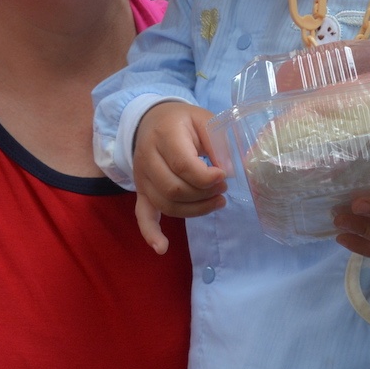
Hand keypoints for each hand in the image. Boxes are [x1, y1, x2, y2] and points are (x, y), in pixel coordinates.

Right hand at [132, 101, 227, 253]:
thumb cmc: (183, 122)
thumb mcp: (204, 120)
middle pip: (174, 189)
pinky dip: (151, 233)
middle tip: (222, 189)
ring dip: (195, 210)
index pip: (183, 165)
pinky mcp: (141, 191)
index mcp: (164, 135)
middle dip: (204, 194)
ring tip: (217, 202)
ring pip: (166, 204)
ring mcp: (141, 177)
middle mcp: (147, 157)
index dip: (207, 178)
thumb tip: (228, 171)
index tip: (224, 177)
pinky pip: (143, 215)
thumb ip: (218, 141)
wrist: (152, 120)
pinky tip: (162, 248)